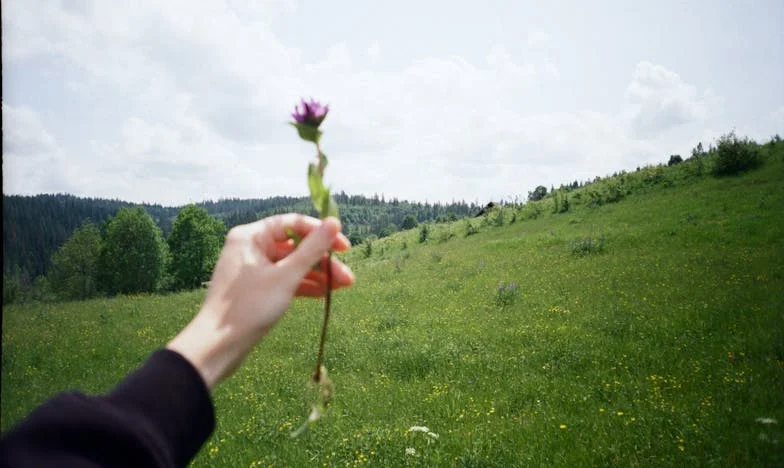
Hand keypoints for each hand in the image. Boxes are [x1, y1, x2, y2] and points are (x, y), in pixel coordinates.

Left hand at [167, 214, 353, 389]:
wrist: (217, 347)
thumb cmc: (249, 307)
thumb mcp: (286, 277)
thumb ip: (312, 249)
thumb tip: (334, 222)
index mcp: (251, 236)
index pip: (293, 223)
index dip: (321, 232)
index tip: (345, 247)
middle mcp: (250, 248)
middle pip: (295, 246)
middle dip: (323, 260)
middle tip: (348, 277)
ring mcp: (253, 269)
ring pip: (292, 265)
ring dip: (317, 274)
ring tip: (343, 287)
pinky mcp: (256, 288)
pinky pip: (284, 279)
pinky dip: (303, 285)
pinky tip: (324, 294)